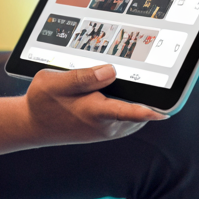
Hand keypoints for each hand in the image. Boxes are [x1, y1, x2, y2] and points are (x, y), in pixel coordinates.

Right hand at [24, 65, 165, 144]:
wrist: (34, 124)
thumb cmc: (43, 102)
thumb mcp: (52, 82)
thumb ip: (82, 77)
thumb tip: (111, 71)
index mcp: (94, 113)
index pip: (126, 111)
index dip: (146, 111)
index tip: (164, 111)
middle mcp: (107, 125)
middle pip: (138, 107)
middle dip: (142, 91)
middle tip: (139, 69)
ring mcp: (110, 129)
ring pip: (136, 111)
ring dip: (135, 97)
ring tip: (120, 80)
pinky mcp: (111, 129)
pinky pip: (129, 115)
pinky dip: (129, 103)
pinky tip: (115, 91)